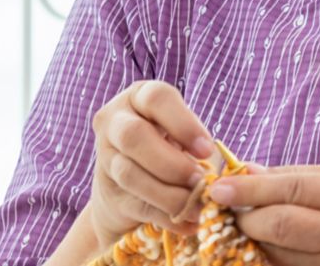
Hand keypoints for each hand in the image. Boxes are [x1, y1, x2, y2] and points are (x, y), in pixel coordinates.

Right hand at [86, 80, 215, 247]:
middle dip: (171, 163)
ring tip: (197, 206)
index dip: (183, 123)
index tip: (206, 150)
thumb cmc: (167, 149)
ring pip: (130, 173)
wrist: (131, 186)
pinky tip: (187, 222)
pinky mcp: (107, 193)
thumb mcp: (179, 135)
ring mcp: (105, 157)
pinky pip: (135, 205)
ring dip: (169, 193)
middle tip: (200, 180)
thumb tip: (214, 177)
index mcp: (137, 97)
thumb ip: (193, 145)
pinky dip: (165, 216)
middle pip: (133, 136)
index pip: (156, 98)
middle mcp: (114, 121)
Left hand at [206, 162, 319, 265]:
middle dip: (245, 217)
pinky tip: (263, 245)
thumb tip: (249, 171)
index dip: (249, 189)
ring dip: (253, 239)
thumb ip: (302, 176)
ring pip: (282, 255)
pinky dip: (272, 258)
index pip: (291, 190)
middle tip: (224, 206)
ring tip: (241, 222)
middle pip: (281, 227)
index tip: (218, 187)